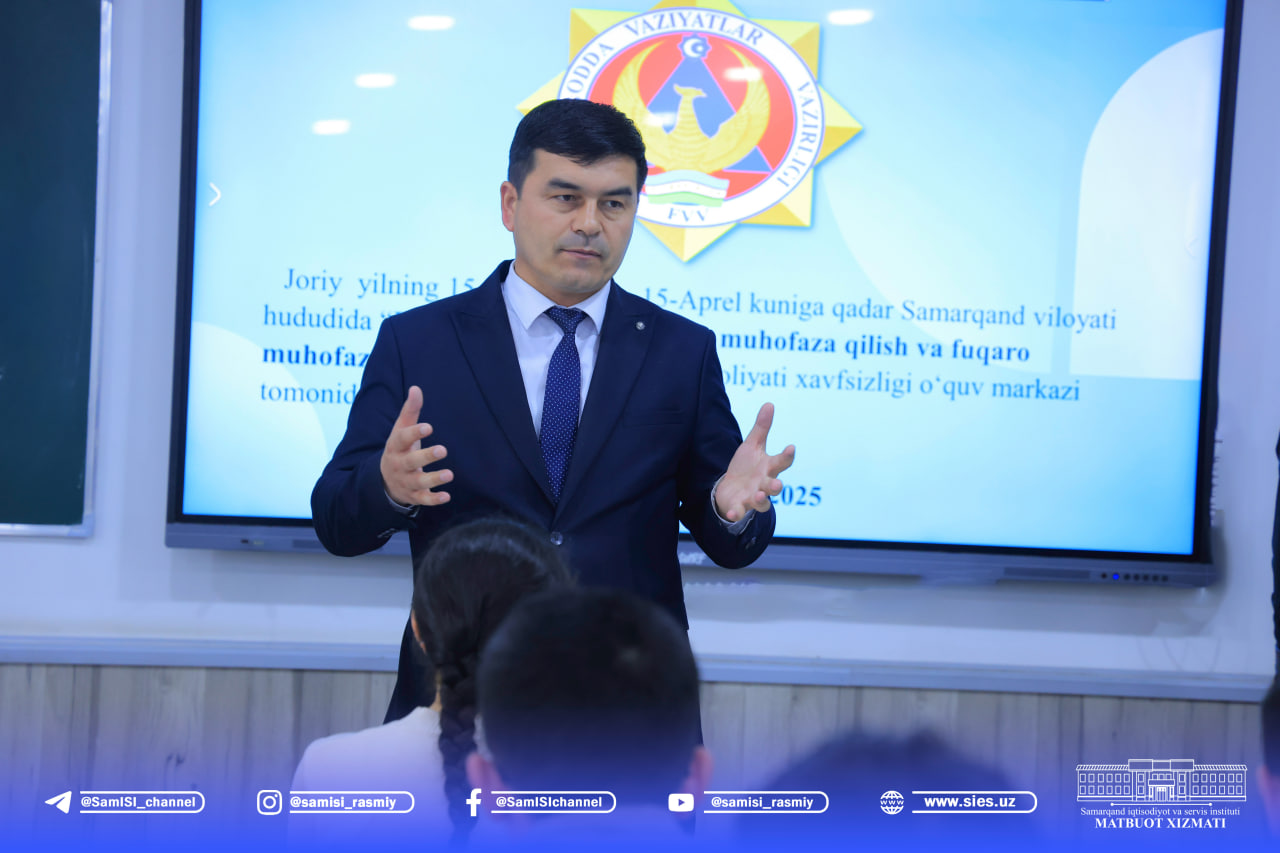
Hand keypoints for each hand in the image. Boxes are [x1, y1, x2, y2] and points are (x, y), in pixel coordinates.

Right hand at [380, 386, 451, 506]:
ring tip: (450, 474)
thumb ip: (410, 411)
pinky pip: (423, 499)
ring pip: (419, 482)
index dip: (414, 433)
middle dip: (426, 457)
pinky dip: (434, 500)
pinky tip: (447, 496)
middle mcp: (399, 465)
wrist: (385, 480)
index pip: (403, 439)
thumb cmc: (400, 449)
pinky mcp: (414, 496)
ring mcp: (406, 481)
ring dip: (434, 479)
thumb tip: (416, 388)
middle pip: (411, 461)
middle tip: (442, 449)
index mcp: (395, 447)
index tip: (429, 427)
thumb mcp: (401, 430)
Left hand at [714, 403, 795, 522]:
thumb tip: (769, 403)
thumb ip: (761, 428)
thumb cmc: (746, 467)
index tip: (790, 447)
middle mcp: (764, 484)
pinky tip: (731, 513)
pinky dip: (736, 513)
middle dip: (777, 486)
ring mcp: (753, 497)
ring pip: (762, 502)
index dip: (787, 455)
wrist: (731, 488)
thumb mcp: (752, 445)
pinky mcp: (740, 506)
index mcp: (769, 468)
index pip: (782, 462)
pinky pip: (740, 512)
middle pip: (774, 486)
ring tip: (758, 495)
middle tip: (778, 484)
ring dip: (761, 500)